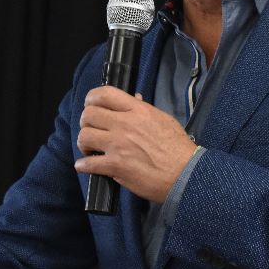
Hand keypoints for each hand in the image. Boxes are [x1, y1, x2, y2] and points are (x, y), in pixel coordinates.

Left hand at [74, 86, 198, 202]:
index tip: (91, 106)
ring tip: (90, 149)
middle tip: (92, 130)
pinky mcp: (116, 166)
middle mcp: (125, 124)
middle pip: (89, 114)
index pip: (105, 94)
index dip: (92, 98)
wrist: (185, 174)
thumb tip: (134, 98)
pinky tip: (85, 165)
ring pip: (85, 136)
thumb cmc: (178, 148)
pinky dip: (83, 165)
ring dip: (84, 143)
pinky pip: (88, 163)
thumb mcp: (164, 120)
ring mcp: (118, 145)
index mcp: (138, 110)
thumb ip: (145, 109)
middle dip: (86, 122)